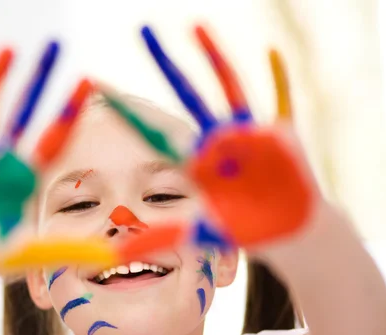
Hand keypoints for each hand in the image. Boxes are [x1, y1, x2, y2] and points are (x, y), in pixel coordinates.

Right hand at [0, 41, 179, 279]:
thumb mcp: (28, 255)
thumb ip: (65, 251)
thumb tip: (108, 257)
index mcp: (23, 177)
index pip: (51, 138)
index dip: (68, 111)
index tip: (88, 81)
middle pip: (23, 113)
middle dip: (39, 80)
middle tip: (57, 44)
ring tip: (10, 49)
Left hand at [100, 24, 321, 247]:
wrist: (286, 230)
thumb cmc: (243, 230)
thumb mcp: (197, 234)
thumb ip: (156, 240)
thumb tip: (111, 257)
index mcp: (194, 162)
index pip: (153, 131)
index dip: (128, 111)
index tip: (99, 87)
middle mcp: (216, 140)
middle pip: (186, 94)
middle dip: (165, 64)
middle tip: (141, 30)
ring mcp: (247, 133)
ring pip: (226, 87)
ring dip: (212, 57)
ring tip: (193, 26)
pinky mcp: (277, 135)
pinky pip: (279, 100)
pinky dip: (277, 77)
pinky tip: (270, 51)